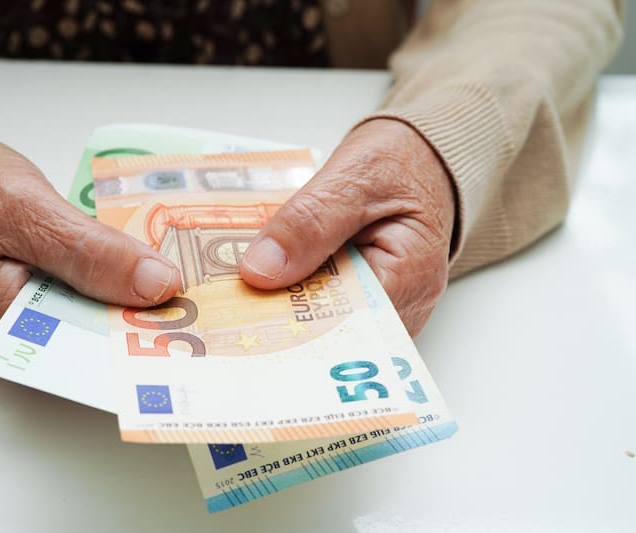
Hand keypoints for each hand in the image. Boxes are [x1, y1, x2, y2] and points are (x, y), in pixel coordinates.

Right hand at [0, 133, 180, 352]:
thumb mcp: (27, 213)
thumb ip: (90, 253)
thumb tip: (158, 285)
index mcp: (5, 329)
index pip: (89, 355)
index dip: (144, 344)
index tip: (195, 328)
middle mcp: (23, 335)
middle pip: (100, 340)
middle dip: (152, 322)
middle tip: (209, 305)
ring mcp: (37, 316)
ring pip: (102, 316)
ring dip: (142, 300)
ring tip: (195, 288)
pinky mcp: (49, 294)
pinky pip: (95, 295)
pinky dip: (123, 282)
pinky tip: (157, 269)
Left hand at [240, 119, 455, 336]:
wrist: (421, 157)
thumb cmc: (403, 162)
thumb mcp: (355, 177)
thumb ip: (310, 222)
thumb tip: (262, 271)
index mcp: (409, 280)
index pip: (341, 326)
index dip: (287, 324)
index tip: (238, 317)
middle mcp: (399, 309)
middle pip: (327, 332)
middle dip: (274, 318)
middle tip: (220, 307)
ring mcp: (378, 308)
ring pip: (317, 321)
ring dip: (275, 304)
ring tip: (227, 295)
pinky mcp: (358, 298)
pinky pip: (318, 303)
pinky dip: (288, 289)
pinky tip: (255, 278)